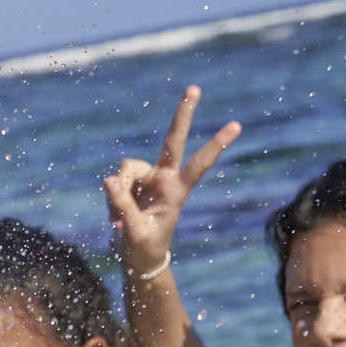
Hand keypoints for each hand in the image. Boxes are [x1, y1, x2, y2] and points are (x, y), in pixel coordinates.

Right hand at [103, 86, 240, 275]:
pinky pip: (115, 179)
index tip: (236, 126)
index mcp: (177, 191)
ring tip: (118, 219)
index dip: (216, 145)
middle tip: (195, 88)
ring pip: (127, 167)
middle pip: (173, 140)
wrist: (138, 258)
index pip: (199, 164)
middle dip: (183, 114)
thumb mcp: (135, 233)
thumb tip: (109, 180)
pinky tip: (115, 217)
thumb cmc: (145, 248)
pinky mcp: (129, 181)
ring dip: (119, 189)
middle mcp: (164, 178)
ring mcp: (146, 177)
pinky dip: (112, 196)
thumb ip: (123, 206)